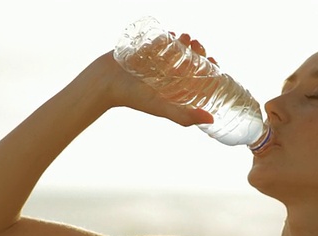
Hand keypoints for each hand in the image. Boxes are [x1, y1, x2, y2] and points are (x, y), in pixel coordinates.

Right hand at [91, 33, 215, 126]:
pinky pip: (160, 42)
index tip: (212, 60)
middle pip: (189, 62)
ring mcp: (156, 64)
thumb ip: (183, 116)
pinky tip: (171, 33)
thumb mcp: (161, 107)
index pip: (198, 79)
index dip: (209, 69)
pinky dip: (168, 36)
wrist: (104, 82)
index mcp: (174, 91)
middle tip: (196, 45)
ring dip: (184, 42)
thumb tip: (211, 120)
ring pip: (177, 51)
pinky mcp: (145, 52)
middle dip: (197, 51)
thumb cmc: (133, 97)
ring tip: (184, 37)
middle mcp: (167, 78)